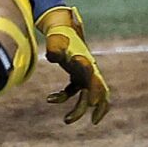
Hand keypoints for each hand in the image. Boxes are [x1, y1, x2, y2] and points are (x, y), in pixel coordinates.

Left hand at [37, 6, 111, 124]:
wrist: (60, 26)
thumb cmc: (59, 34)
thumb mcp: (56, 40)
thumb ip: (55, 47)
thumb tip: (53, 57)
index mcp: (88, 63)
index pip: (97, 81)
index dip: (97, 93)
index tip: (92, 104)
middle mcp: (90, 70)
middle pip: (97, 94)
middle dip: (90, 108)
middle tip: (81, 120)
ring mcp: (84, 74)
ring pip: (86, 96)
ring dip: (78, 109)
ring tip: (66, 120)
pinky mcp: (76, 76)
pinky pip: (73, 91)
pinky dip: (63, 96)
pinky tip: (49, 98)